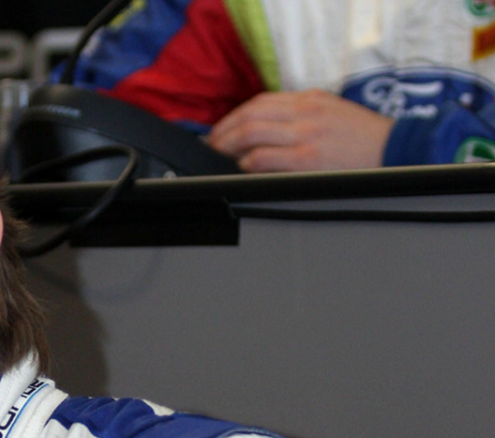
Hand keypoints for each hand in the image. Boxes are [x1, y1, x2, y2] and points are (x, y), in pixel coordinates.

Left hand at [206, 89, 395, 172]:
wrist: (396, 151)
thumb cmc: (365, 140)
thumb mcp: (332, 114)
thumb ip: (301, 118)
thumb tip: (267, 131)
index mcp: (309, 100)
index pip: (260, 102)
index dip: (234, 116)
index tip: (221, 129)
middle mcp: (304, 112)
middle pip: (249, 114)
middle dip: (223, 130)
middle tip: (211, 144)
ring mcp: (304, 134)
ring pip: (251, 132)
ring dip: (228, 144)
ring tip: (219, 155)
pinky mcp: (306, 158)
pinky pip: (264, 157)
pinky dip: (247, 161)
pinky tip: (242, 167)